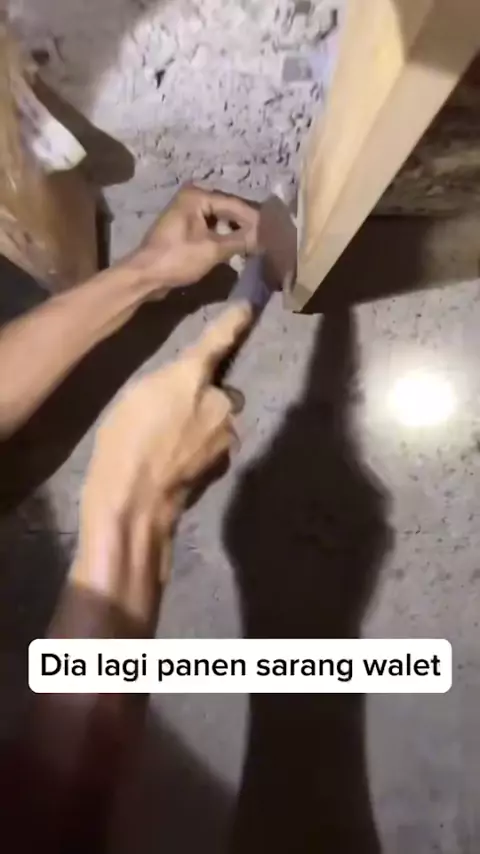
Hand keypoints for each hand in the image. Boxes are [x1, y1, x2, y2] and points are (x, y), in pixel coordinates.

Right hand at [81, 302, 252, 541]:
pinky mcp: (225, 462)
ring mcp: (226, 435)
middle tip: (173, 417)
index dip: (233, 322)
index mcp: (191, 377)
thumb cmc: (123, 443)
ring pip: (219, 422)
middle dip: (205, 400)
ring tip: (170, 446)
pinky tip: (177, 464)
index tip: (248, 308)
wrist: (136, 501)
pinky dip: (202, 450)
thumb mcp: (135, 398)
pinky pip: (216, 446)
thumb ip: (168, 385)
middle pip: (218, 392)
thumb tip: (187, 389)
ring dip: (204, 427)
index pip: (218, 341)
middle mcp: (219, 401)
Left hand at [132, 184, 258, 291]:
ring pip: (221, 220)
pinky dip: (225, 238)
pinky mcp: (185, 229)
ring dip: (237, 233)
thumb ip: (241, 241)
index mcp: (197, 195)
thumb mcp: (213, 250)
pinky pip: (211, 229)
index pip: (235, 204)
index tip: (275, 231)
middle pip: (228, 210)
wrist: (145, 276)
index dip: (256, 219)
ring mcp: (187, 213)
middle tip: (270, 237)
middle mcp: (192, 198)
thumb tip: (266, 237)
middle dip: (247, 225)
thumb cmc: (177, 258)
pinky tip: (239, 248)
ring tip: (258, 244)